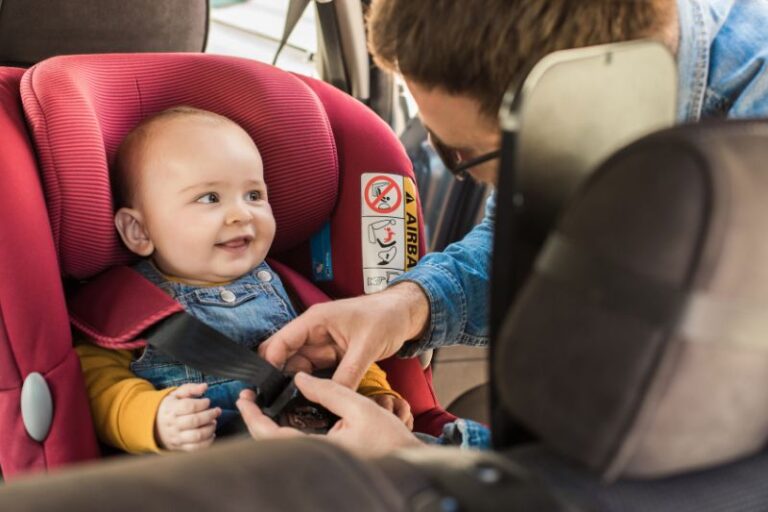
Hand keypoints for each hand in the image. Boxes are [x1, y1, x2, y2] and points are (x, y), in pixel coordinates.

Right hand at [155, 383, 220, 451]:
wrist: (154, 425)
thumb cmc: (170, 408)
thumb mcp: (176, 394)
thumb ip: (191, 389)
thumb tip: (204, 386)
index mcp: (171, 409)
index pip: (188, 406)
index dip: (201, 403)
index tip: (207, 401)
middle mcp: (173, 424)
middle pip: (195, 421)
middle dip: (210, 415)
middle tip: (217, 411)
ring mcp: (176, 437)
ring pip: (197, 436)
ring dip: (210, 428)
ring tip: (213, 422)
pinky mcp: (180, 447)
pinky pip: (196, 448)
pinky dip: (207, 442)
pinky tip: (211, 434)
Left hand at [236, 373, 421, 456]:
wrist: (410, 463)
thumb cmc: (390, 439)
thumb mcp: (360, 406)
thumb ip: (329, 391)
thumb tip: (301, 378)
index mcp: (320, 450)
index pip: (272, 436)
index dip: (253, 417)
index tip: (244, 399)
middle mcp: (315, 460)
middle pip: (271, 445)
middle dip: (256, 421)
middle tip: (249, 399)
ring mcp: (319, 464)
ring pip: (282, 447)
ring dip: (268, 427)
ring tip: (262, 404)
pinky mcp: (325, 462)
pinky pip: (296, 449)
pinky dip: (284, 432)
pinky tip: (285, 417)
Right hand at [258, 282, 429, 388]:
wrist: (404, 314)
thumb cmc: (386, 317)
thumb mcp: (367, 346)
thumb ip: (348, 373)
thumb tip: (333, 397)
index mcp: (315, 321)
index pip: (281, 342)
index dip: (270, 364)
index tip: (267, 390)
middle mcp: (313, 332)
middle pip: (284, 356)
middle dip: (279, 378)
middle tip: (278, 403)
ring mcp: (322, 344)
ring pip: (298, 367)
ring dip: (296, 384)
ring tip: (292, 406)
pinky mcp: (332, 355)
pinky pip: (315, 372)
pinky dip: (312, 385)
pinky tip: (311, 400)